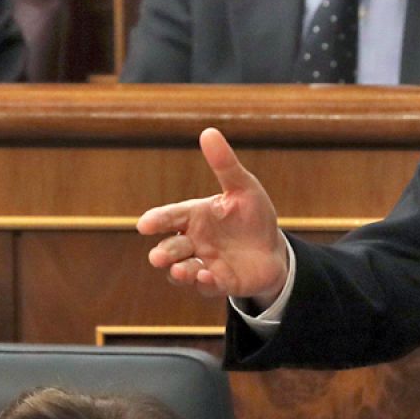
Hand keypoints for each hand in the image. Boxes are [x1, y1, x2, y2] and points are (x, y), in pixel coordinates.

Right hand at [137, 128, 289, 304]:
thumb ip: (224, 164)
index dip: (157, 221)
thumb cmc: (252, 216)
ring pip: (181, 271)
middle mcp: (194, 242)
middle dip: (163, 253)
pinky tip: (208, 277)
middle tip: (159, 257)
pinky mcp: (219, 283)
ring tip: (179, 270)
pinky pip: (207, 286)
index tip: (145, 225)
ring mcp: (204, 264)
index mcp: (195, 216)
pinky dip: (204, 283)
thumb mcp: (243, 187)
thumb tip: (208, 131)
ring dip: (178, 272)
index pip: (170, 217)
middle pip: (170, 248)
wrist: (274, 250)